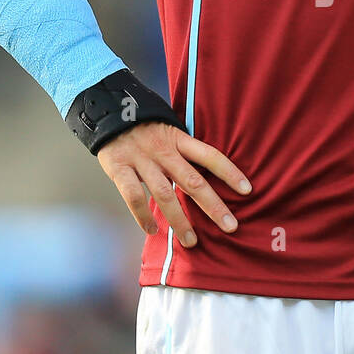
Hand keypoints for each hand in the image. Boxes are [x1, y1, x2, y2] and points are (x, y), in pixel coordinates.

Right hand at [97, 123, 250, 247]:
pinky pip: (133, 196)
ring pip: (164, 194)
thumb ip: (184, 151)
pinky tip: (153, 231)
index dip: (229, 171)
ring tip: (192, 241)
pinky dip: (142, 216)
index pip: (210, 155)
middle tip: (230, 226)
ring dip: (179, 220)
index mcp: (178, 139)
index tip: (247, 190)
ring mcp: (141, 160)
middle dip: (213, 206)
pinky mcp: (119, 168)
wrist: (106, 112)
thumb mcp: (169, 131)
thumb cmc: (144, 128)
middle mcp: (163, 150)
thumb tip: (209, 176)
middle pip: (192, 180)